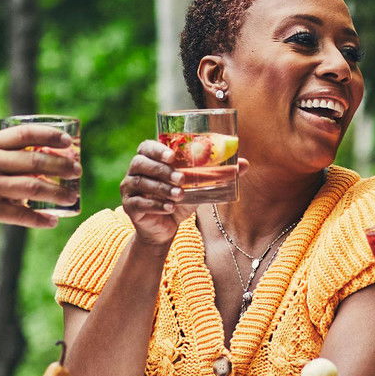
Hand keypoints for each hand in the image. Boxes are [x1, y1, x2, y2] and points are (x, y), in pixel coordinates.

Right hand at [0, 124, 81, 239]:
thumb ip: (1, 158)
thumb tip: (39, 163)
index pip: (25, 134)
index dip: (51, 136)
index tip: (69, 142)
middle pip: (35, 160)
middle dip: (62, 166)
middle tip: (78, 171)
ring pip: (33, 186)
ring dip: (58, 192)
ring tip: (73, 196)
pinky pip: (21, 214)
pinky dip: (40, 218)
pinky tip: (53, 221)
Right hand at [118, 139, 248, 245]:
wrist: (165, 228)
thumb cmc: (181, 199)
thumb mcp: (199, 186)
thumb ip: (217, 174)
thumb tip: (245, 164)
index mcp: (150, 159)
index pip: (146, 147)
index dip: (157, 149)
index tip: (173, 156)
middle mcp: (136, 170)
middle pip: (141, 163)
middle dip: (162, 170)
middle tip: (181, 179)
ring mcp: (129, 188)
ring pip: (142, 183)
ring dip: (162, 189)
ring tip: (179, 195)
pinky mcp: (129, 206)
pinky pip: (140, 202)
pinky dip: (156, 205)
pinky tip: (169, 209)